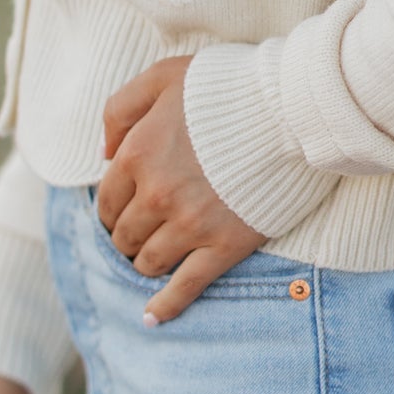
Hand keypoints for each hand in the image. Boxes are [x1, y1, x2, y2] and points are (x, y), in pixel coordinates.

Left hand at [98, 57, 266, 323]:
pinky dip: (165, 306)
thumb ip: (121, 109)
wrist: (291, 107)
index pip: (106, 201)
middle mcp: (157, 195)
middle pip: (124, 236)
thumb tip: (103, 155)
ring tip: (156, 258)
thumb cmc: (227, 86)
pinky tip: (152, 317)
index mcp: (137, 155)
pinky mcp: (224, 245)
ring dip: (146, 263)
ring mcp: (190, 224)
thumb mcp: (164, 76)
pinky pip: (185, 287)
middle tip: (143, 234)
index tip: (124, 211)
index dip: (113, 209)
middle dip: (129, 237)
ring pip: (149, 263)